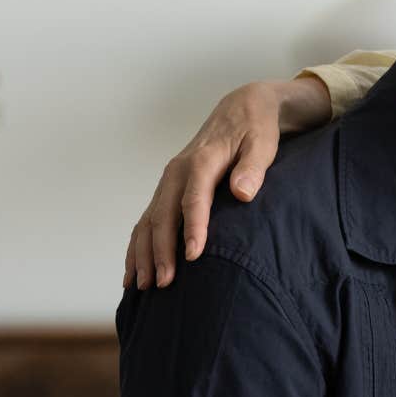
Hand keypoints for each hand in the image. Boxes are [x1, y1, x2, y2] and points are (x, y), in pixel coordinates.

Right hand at [124, 76, 328, 288]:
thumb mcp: (263, 143)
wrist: (240, 109)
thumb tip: (242, 191)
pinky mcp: (167, 190)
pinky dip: (137, 247)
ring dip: (143, 254)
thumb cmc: (256, 130)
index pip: (194, 199)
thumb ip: (253, 167)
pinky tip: (132, 274)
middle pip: (163, 215)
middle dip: (161, 251)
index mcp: (202, 160)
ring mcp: (168, 181)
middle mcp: (178, 171)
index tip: (192, 256)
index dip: (192, 228)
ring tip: (143, 287)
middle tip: (164, 284)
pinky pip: (146, 221)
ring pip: (148, 221)